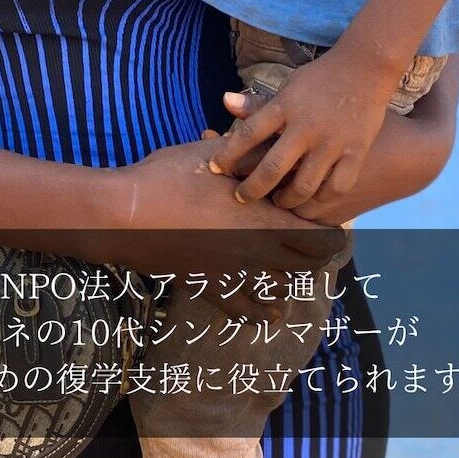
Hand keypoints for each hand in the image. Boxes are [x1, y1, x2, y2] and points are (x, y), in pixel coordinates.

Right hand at [108, 138, 344, 322]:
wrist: (128, 214)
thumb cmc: (170, 177)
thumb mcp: (215, 155)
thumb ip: (252, 154)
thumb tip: (276, 143)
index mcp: (264, 221)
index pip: (320, 240)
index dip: (330, 233)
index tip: (330, 224)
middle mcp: (257, 254)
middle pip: (307, 266)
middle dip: (315, 253)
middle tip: (313, 240)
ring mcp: (234, 275)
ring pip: (281, 288)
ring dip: (291, 277)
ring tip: (293, 266)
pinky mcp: (211, 288)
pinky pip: (244, 311)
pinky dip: (262, 314)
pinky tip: (271, 314)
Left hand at [208, 44, 399, 209]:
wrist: (367, 68)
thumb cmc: (321, 78)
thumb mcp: (288, 86)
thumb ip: (258, 104)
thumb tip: (225, 101)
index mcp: (285, 107)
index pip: (247, 134)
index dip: (227, 155)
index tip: (215, 168)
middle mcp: (306, 127)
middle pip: (271, 168)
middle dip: (251, 189)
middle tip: (242, 197)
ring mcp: (332, 142)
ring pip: (302, 186)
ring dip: (285, 200)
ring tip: (278, 202)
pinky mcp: (355, 152)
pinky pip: (335, 187)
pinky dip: (320, 199)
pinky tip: (310, 200)